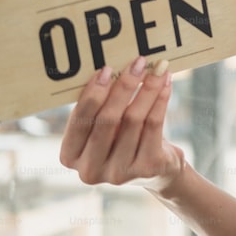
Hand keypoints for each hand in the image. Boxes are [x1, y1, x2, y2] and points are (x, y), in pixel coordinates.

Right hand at [60, 56, 182, 189]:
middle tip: (138, 62)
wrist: (155, 168)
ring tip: (158, 68)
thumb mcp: (104, 125)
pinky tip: (165, 84)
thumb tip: (113, 68)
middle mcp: (90, 170)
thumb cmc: (122, 137)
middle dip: (124, 86)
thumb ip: (100, 106)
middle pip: (107, 120)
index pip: (79, 121)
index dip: (92, 94)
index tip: (106, 69)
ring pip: (133, 120)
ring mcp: (118, 173)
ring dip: (147, 88)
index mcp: (70, 155)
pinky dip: (160, 100)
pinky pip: (153, 126)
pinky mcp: (146, 169)